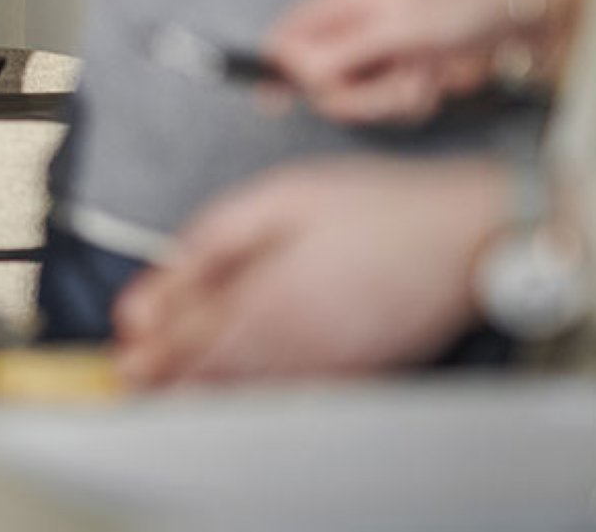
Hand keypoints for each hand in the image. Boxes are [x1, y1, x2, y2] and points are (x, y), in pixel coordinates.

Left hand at [113, 156, 509, 385]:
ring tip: (170, 395)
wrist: (470, 233)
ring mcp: (329, 366)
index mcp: (269, 296)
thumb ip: (217, 236)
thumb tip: (168, 269)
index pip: (191, 333)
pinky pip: (297, 398)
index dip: (153, 341)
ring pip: (251, 392)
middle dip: (168, 377)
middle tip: (133, 380)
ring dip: (206, 393)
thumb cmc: (378, 205)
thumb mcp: (283, 195)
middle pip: (213, 372)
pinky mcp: (360, 373)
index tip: (126, 341)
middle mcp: (295, 343)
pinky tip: (245, 394)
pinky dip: (261, 400)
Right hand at [264, 0, 584, 125]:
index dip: (277, 71)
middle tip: (394, 80)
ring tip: (424, 77)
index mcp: (340, 1)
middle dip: (355, 92)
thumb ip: (337, 50)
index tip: (277, 101)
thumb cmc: (464, 8)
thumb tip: (287, 67)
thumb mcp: (395, 27)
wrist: (528, 24)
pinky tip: (438, 84)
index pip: (284, 39)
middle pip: (316, 81)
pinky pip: (386, 109)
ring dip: (389, 99)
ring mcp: (379, 56)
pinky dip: (411, 103)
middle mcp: (353, 29)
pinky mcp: (403, 79)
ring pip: (352, 100)